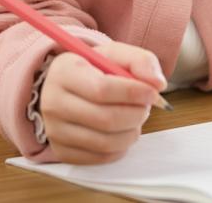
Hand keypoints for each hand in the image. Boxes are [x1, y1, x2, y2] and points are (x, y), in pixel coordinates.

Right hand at [40, 41, 165, 163]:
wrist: (65, 88)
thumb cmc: (93, 70)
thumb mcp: (114, 54)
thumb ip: (140, 61)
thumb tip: (158, 84)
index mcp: (64, 72)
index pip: (102, 89)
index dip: (133, 93)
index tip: (152, 92)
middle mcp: (53, 103)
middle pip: (105, 119)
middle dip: (136, 114)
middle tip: (146, 106)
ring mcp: (55, 130)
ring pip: (105, 142)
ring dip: (131, 132)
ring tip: (135, 117)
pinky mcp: (62, 151)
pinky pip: (100, 157)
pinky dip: (121, 147)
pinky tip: (123, 131)